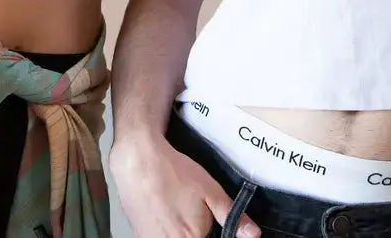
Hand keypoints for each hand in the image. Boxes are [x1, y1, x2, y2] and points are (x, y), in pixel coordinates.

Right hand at [111, 137, 259, 237]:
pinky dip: (166, 230)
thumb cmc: (173, 172)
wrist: (137, 161)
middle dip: (197, 229)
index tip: (207, 220)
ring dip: (180, 230)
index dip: (210, 230)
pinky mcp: (140, 236)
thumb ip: (231, 215)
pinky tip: (166, 214)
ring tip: (178, 209)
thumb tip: (253, 233)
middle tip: (191, 211)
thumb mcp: (209, 189)